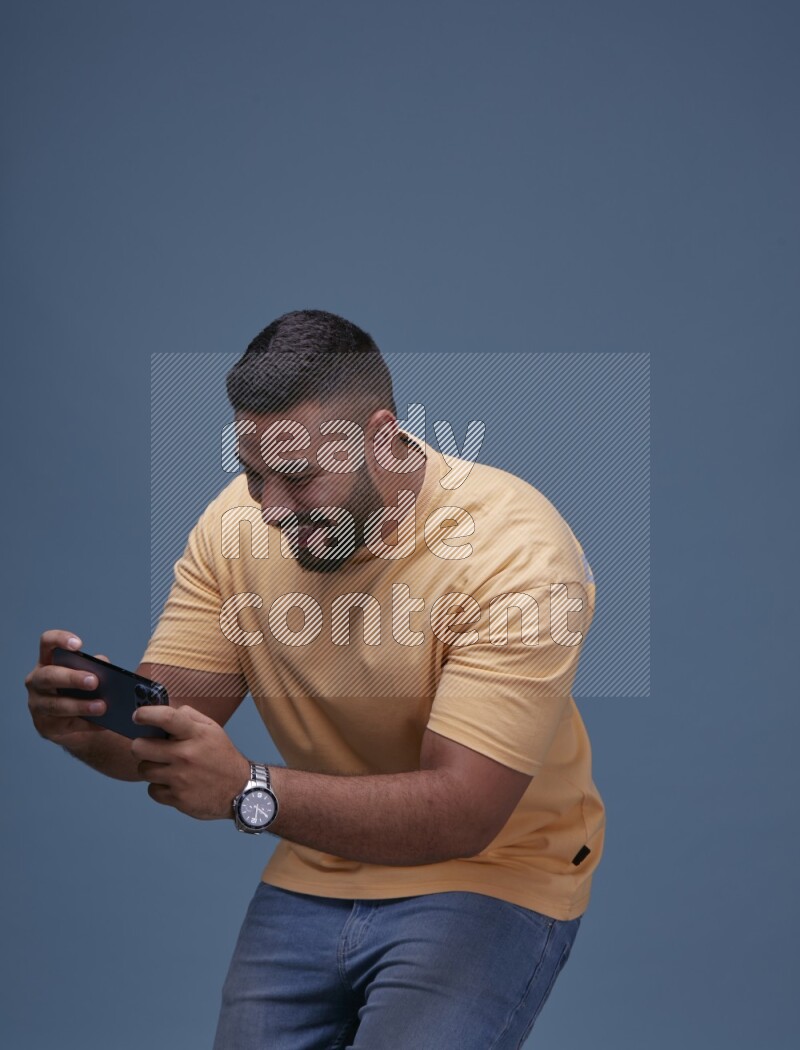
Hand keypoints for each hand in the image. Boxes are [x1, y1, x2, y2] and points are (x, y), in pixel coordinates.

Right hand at [26, 630, 108, 745]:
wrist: (74, 721)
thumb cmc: (81, 689)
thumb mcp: (89, 674)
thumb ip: (96, 667)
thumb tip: (105, 667)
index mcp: (48, 661)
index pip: (47, 643)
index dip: (59, 640)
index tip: (79, 645)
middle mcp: (37, 681)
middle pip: (49, 676)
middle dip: (72, 678)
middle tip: (94, 681)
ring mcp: (37, 704)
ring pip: (55, 705)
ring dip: (81, 706)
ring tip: (102, 706)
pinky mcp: (45, 726)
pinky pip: (66, 725)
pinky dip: (87, 724)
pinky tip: (102, 724)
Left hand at [131, 704, 250, 820]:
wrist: (239, 790)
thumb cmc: (221, 756)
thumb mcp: (212, 729)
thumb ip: (189, 716)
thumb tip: (163, 710)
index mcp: (196, 734)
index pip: (166, 718)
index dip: (146, 714)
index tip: (137, 716)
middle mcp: (186, 755)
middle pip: (140, 747)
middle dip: (140, 746)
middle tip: (148, 747)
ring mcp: (181, 778)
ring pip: (143, 769)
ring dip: (150, 767)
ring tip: (165, 767)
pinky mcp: (177, 798)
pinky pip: (152, 790)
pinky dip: (159, 787)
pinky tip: (172, 783)